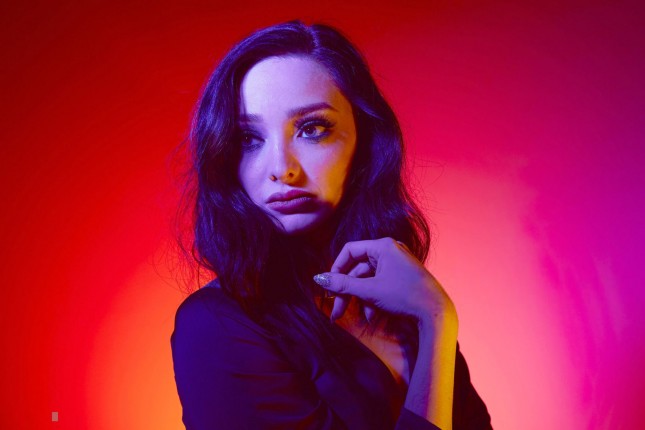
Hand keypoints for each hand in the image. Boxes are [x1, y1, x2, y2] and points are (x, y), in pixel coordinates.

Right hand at [313, 237, 456, 327]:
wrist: (436, 313)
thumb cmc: (404, 296)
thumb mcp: (370, 290)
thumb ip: (343, 284)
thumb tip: (318, 279)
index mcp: (383, 246)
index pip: (350, 251)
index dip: (337, 268)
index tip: (329, 286)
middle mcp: (389, 252)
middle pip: (358, 269)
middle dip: (347, 292)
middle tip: (336, 313)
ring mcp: (396, 265)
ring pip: (367, 281)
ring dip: (361, 300)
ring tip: (362, 318)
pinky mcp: (400, 278)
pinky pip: (379, 285)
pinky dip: (373, 300)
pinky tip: (372, 316)